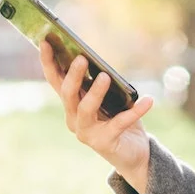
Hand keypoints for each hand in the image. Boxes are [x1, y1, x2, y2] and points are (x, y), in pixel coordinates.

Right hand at [40, 39, 154, 193]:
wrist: (134, 152)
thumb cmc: (119, 119)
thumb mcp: (110, 98)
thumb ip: (102, 84)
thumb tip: (102, 66)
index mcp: (71, 104)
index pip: (56, 80)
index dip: (49, 62)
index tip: (46, 41)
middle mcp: (73, 118)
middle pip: (67, 94)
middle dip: (73, 76)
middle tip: (82, 59)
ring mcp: (86, 132)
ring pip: (85, 109)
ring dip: (94, 92)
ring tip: (105, 76)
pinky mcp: (104, 143)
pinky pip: (120, 123)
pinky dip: (135, 111)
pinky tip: (148, 100)